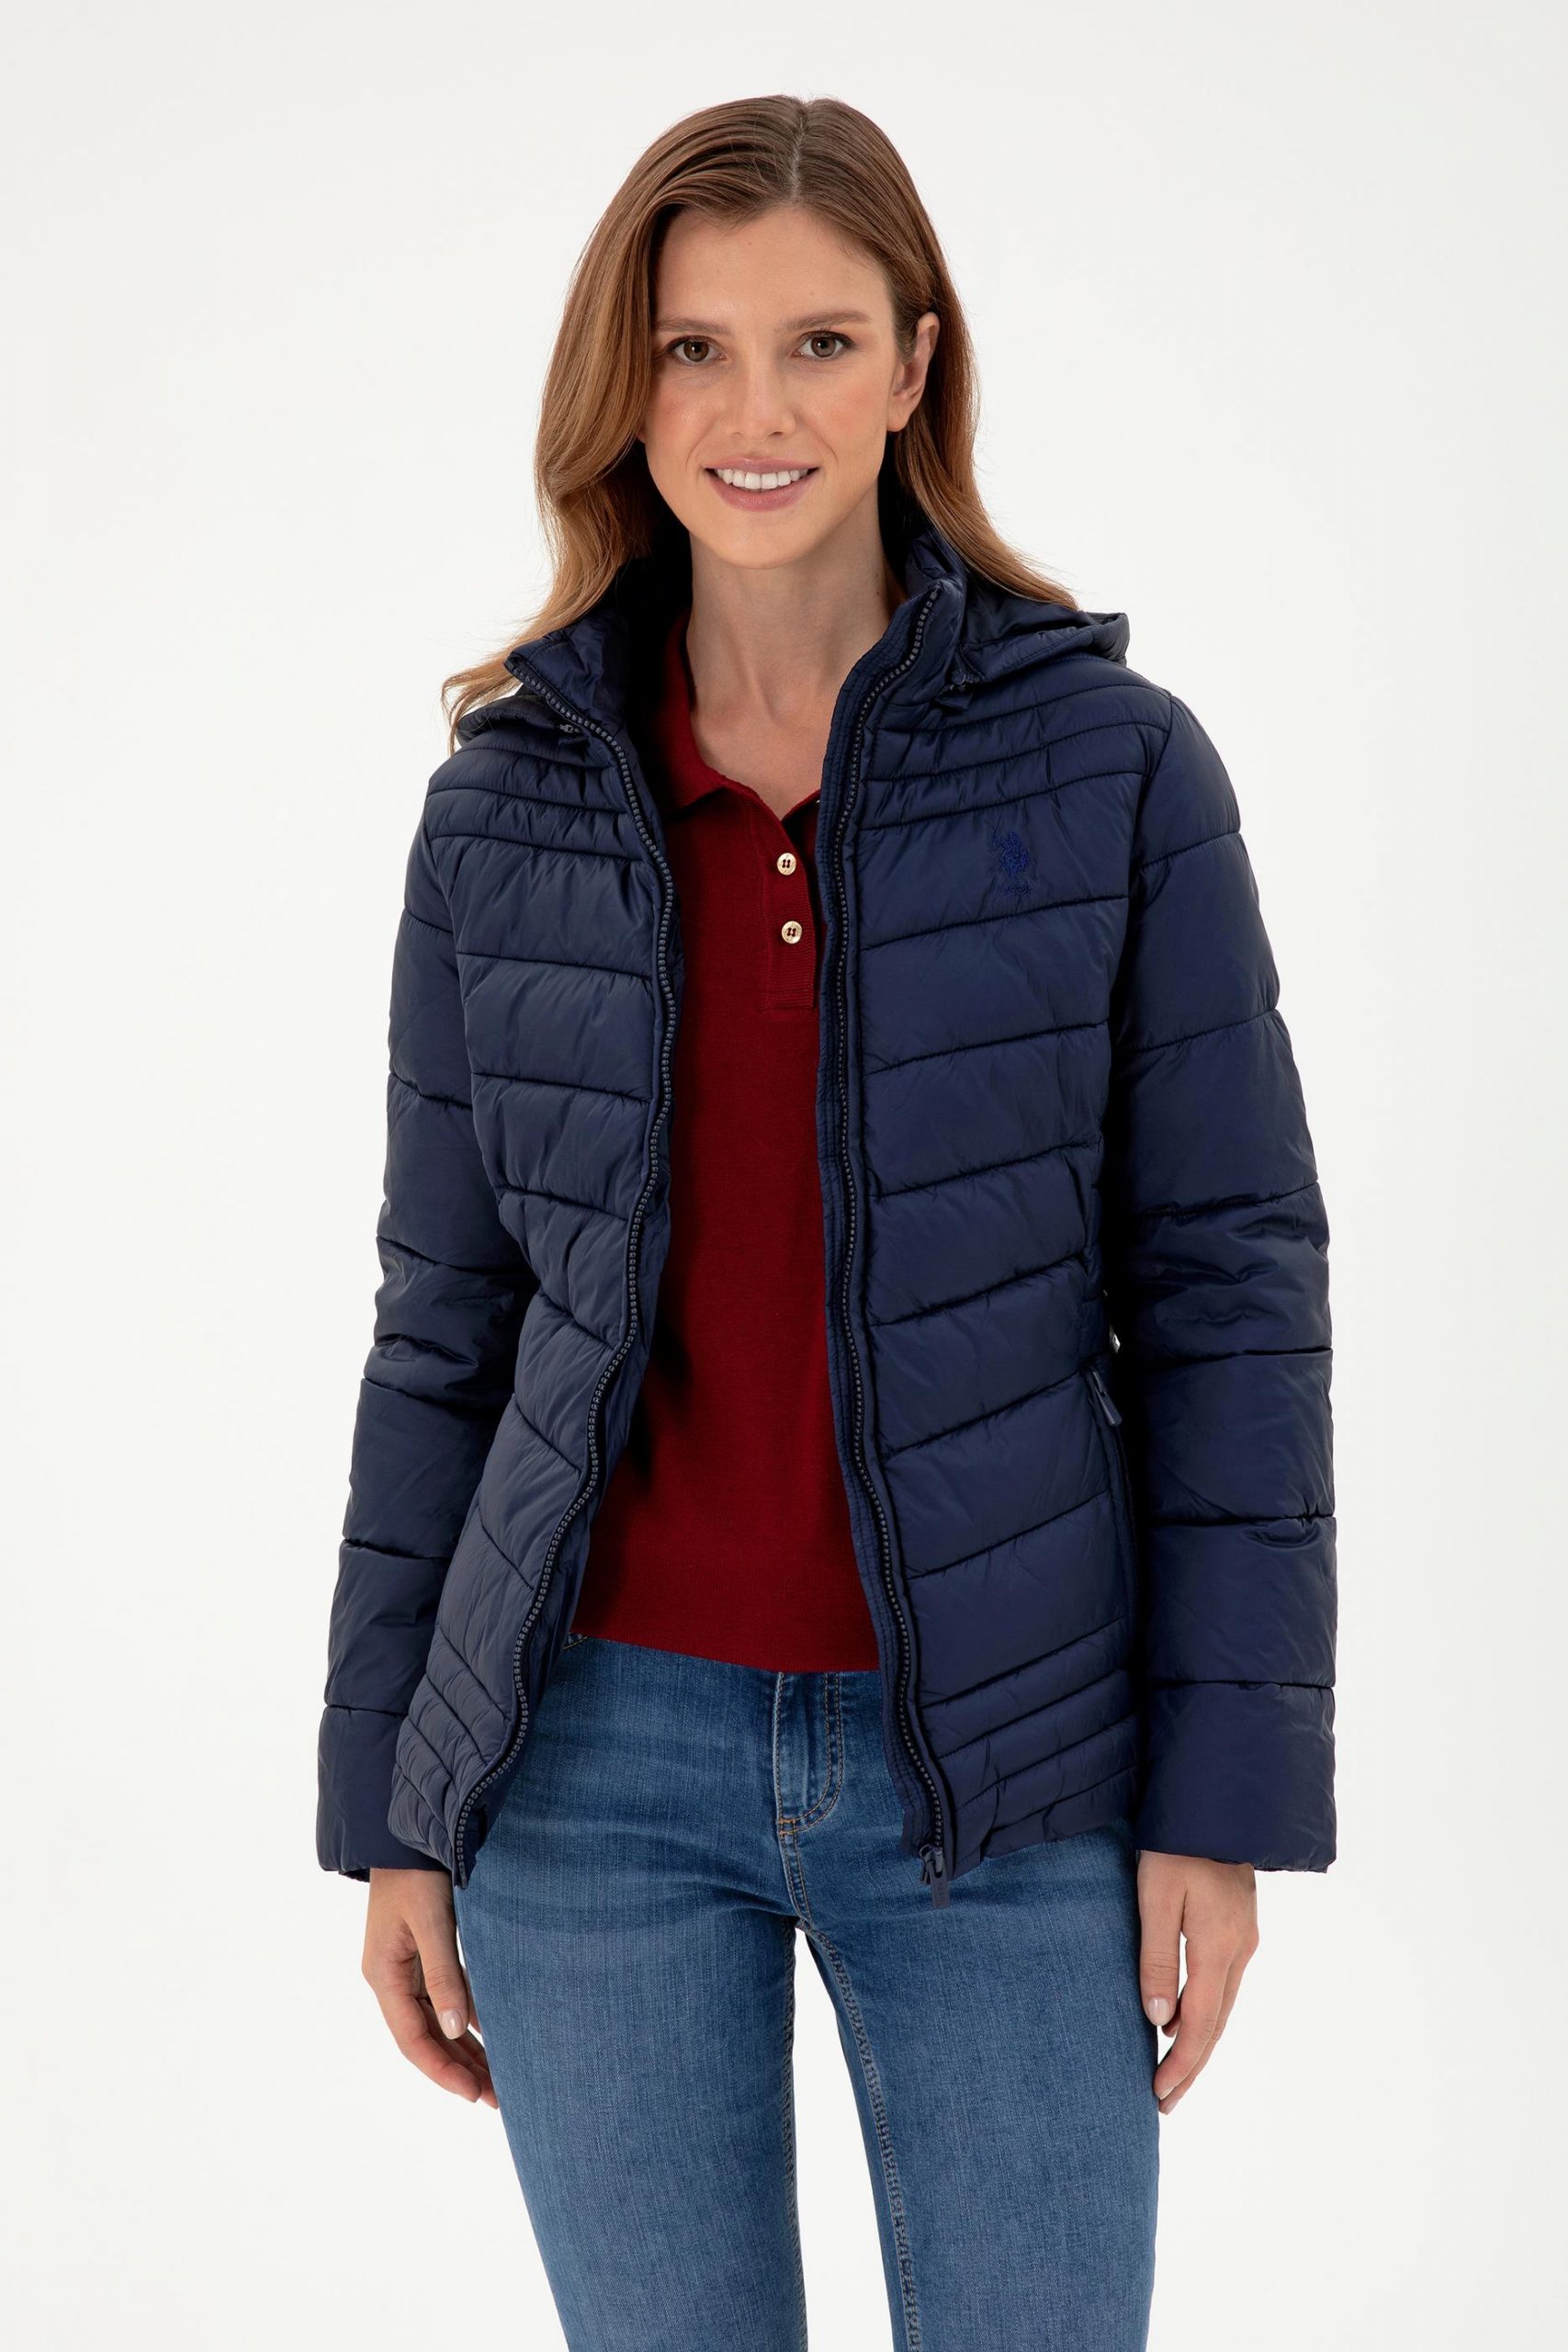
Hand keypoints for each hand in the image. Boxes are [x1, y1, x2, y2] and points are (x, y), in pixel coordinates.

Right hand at [362, 1868, 498, 2107]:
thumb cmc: (418, 1874)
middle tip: (497, 2099)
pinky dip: (469, 2020)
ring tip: (500, 2081)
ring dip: (466, 2051)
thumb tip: (457, 2030)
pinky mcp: (426, 1954)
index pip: (413, 2039)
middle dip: (459, 2070)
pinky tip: (493, 2038)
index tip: (473, 2094)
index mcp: (383, 1975)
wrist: (411, 1832)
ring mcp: (407, 1968)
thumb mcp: (431, 1923)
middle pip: (426, 2037)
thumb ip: (443, 1975)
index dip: (442, 2070)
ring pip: (439, 2022)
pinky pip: (447, 1998)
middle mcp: (392, 1978)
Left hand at [1136, 1850, 1258, 2113]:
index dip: (1180, 2063)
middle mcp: (1240, 1950)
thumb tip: (1158, 2022)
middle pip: (1216, 2024)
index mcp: (1218, 1947)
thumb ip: (1156, 1958)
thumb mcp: (1156, 1897)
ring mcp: (1244, 1938)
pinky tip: (1188, 2022)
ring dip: (1199, 2043)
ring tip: (1175, 2075)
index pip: (1200, 2023)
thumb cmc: (1176, 1844)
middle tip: (1165, 2102)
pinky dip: (1207, 2013)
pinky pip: (1224, 1984)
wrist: (1216, 1802)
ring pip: (1223, 2006)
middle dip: (1191, 2066)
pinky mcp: (1240, 1927)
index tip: (1158, 2093)